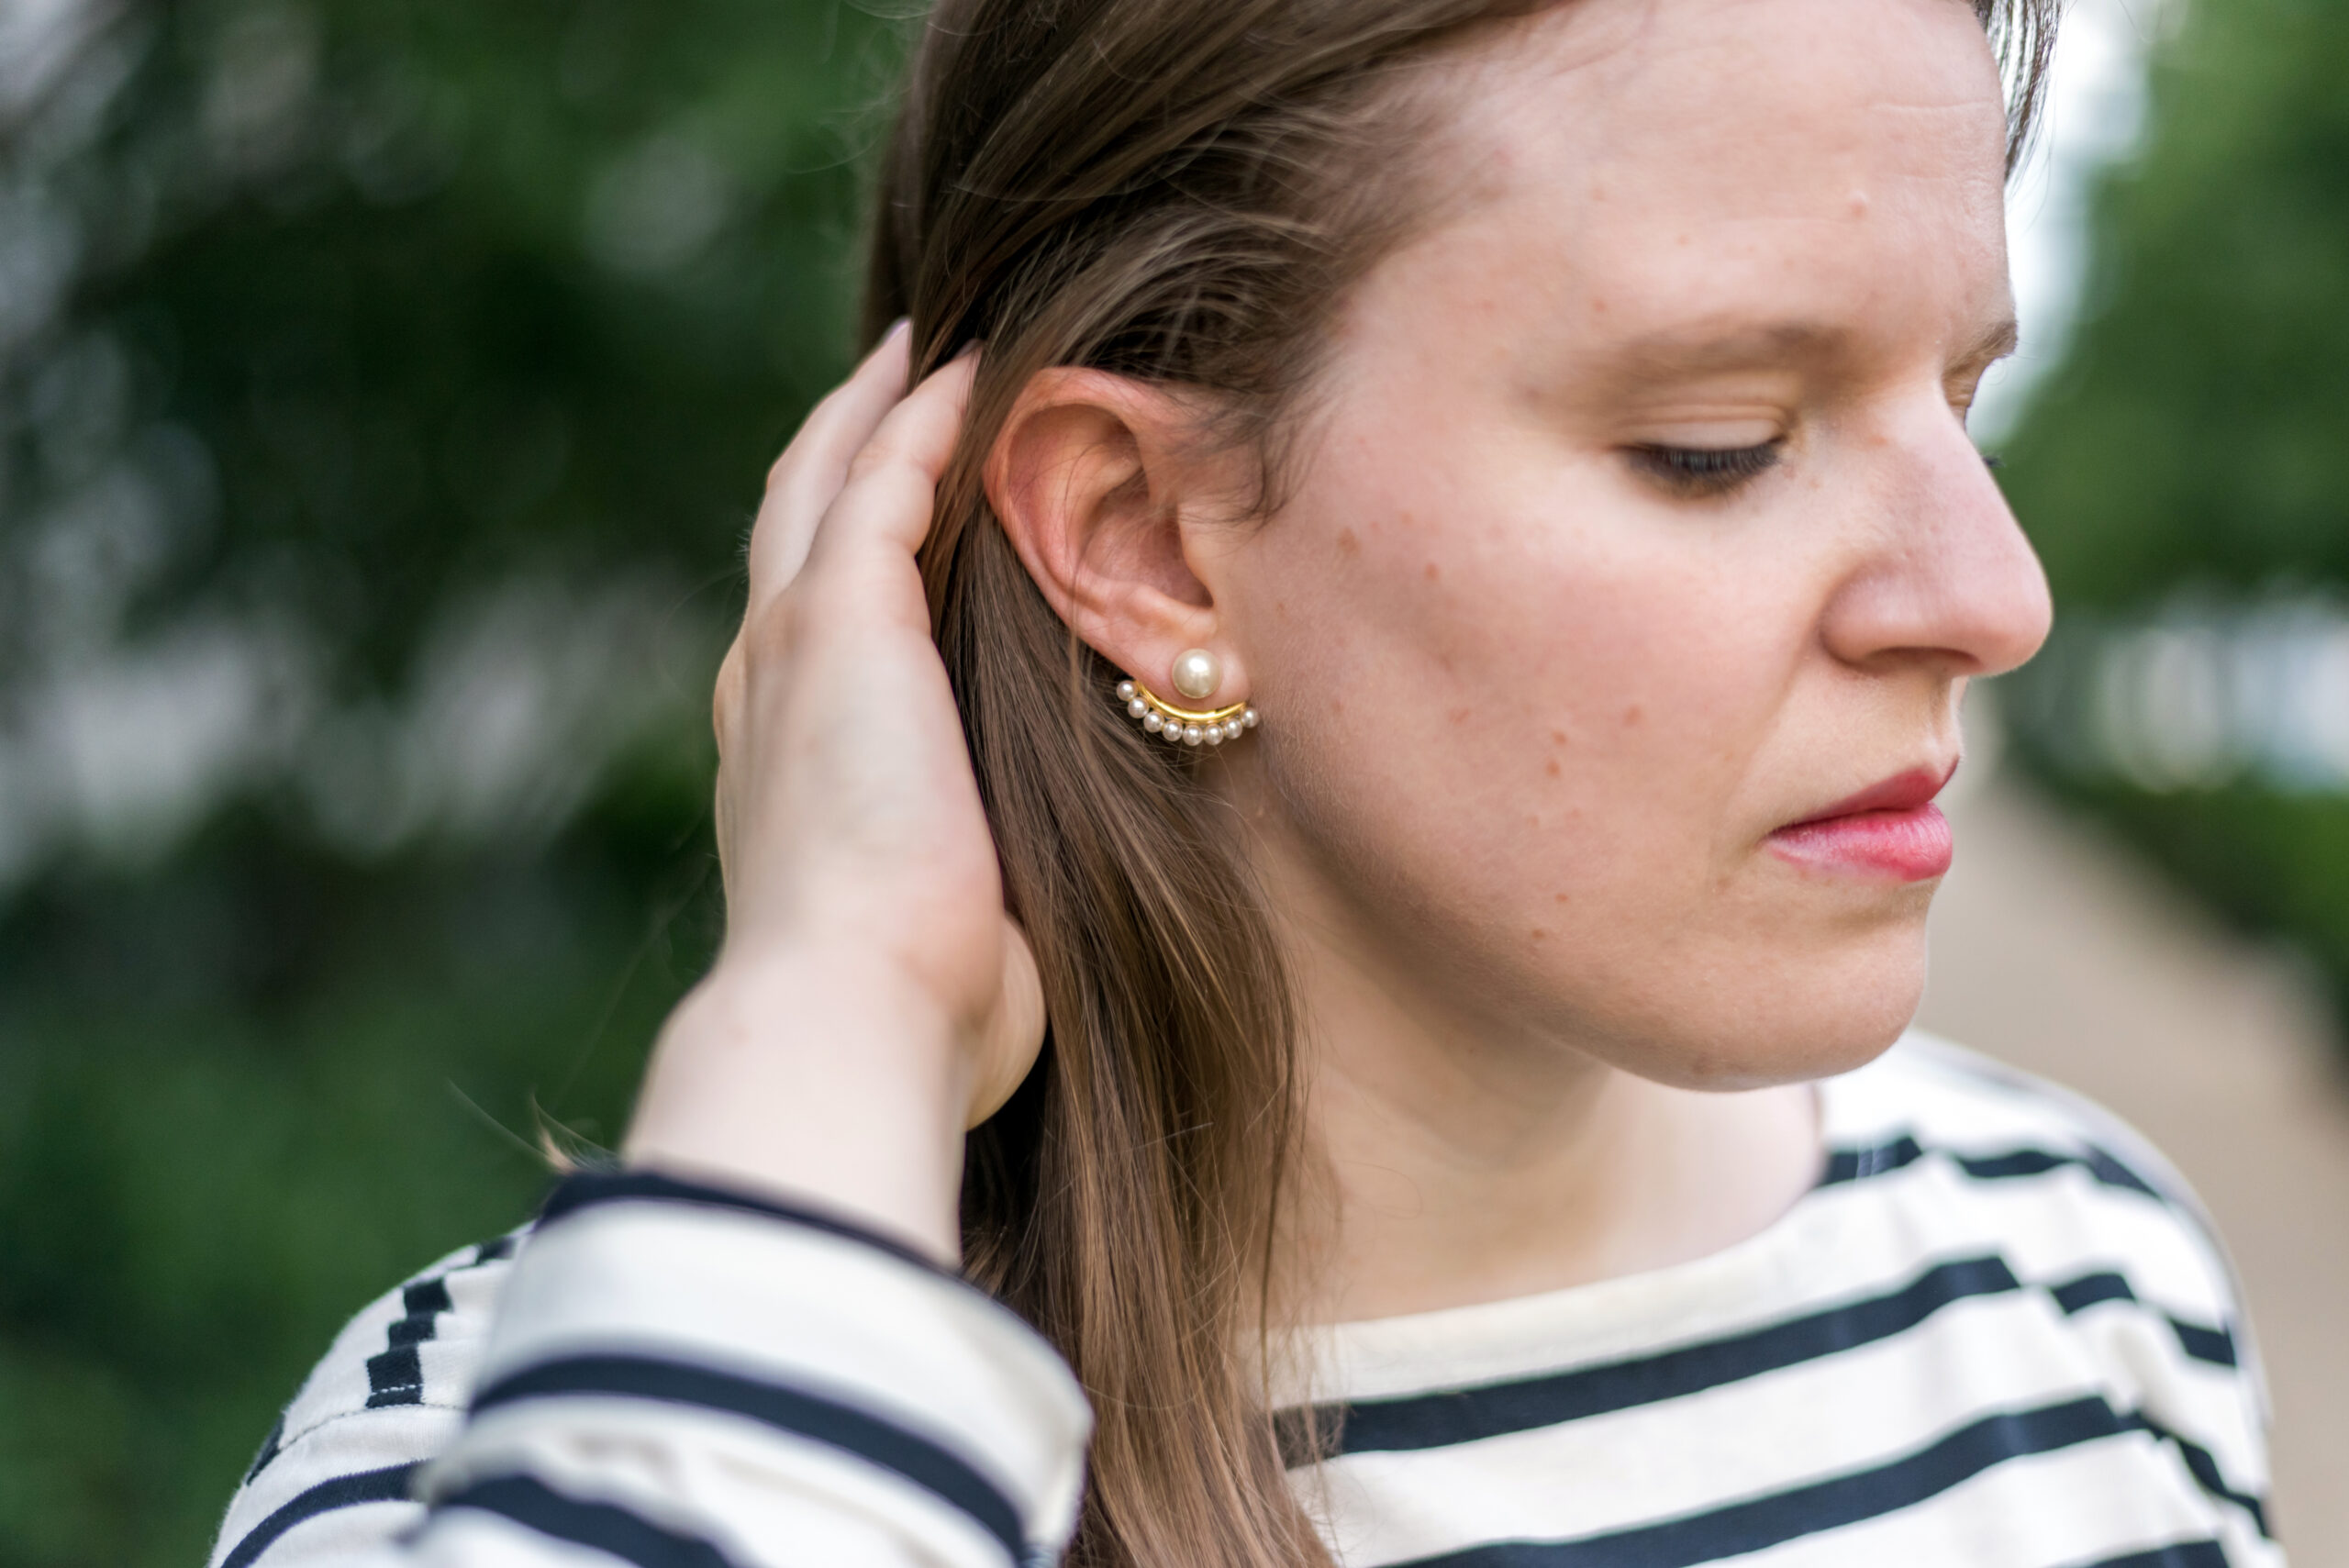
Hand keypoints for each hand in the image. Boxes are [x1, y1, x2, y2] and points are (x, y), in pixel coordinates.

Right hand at [625, 326, 1044, 1259]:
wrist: (852, 1016)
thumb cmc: (914, 1013)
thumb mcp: (941, 921)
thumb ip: (965, 869)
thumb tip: (1029, 893)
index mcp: (785, 758)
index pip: (811, 617)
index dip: (845, 546)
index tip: (900, 500)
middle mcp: (770, 684)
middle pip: (796, 522)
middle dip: (843, 443)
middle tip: (902, 378)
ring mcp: (795, 645)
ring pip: (828, 480)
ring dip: (880, 408)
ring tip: (936, 349)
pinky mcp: (843, 621)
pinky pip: (884, 478)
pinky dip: (924, 418)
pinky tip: (978, 369)